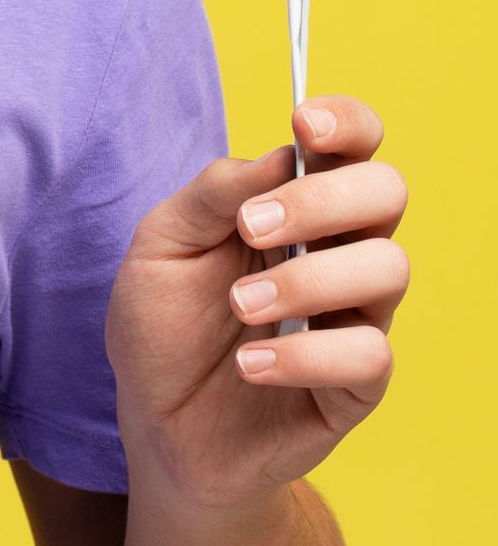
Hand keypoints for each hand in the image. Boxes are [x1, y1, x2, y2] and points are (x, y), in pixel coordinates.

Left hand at [104, 94, 408, 512]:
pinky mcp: (356, 386)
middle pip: (386, 193)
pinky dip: (301, 355)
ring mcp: (352, 317)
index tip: (304, 123)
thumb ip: (214, 194)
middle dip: (324, 199)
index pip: (352, 147)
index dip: (347, 123)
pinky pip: (369, 355)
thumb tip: (277, 156)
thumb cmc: (162, 323)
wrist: (157, 423)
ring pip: (388, 268)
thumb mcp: (163, 244)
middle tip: (251, 227)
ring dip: (306, 280)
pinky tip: (249, 364)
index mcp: (292, 206)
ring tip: (239, 305)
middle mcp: (335, 252)